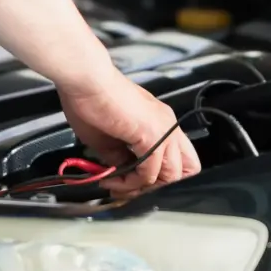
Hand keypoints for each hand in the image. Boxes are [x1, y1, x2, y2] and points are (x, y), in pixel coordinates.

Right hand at [58, 69, 201, 197]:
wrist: (85, 81)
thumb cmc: (90, 99)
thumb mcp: (108, 138)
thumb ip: (121, 157)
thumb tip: (122, 172)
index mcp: (160, 122)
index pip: (178, 159)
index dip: (160, 177)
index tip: (133, 182)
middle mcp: (168, 125)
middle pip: (185, 170)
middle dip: (157, 187)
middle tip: (129, 189)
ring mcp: (164, 129)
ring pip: (171, 176)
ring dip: (141, 189)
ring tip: (115, 185)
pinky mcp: (153, 135)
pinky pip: (150, 173)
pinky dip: (130, 183)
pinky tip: (111, 178)